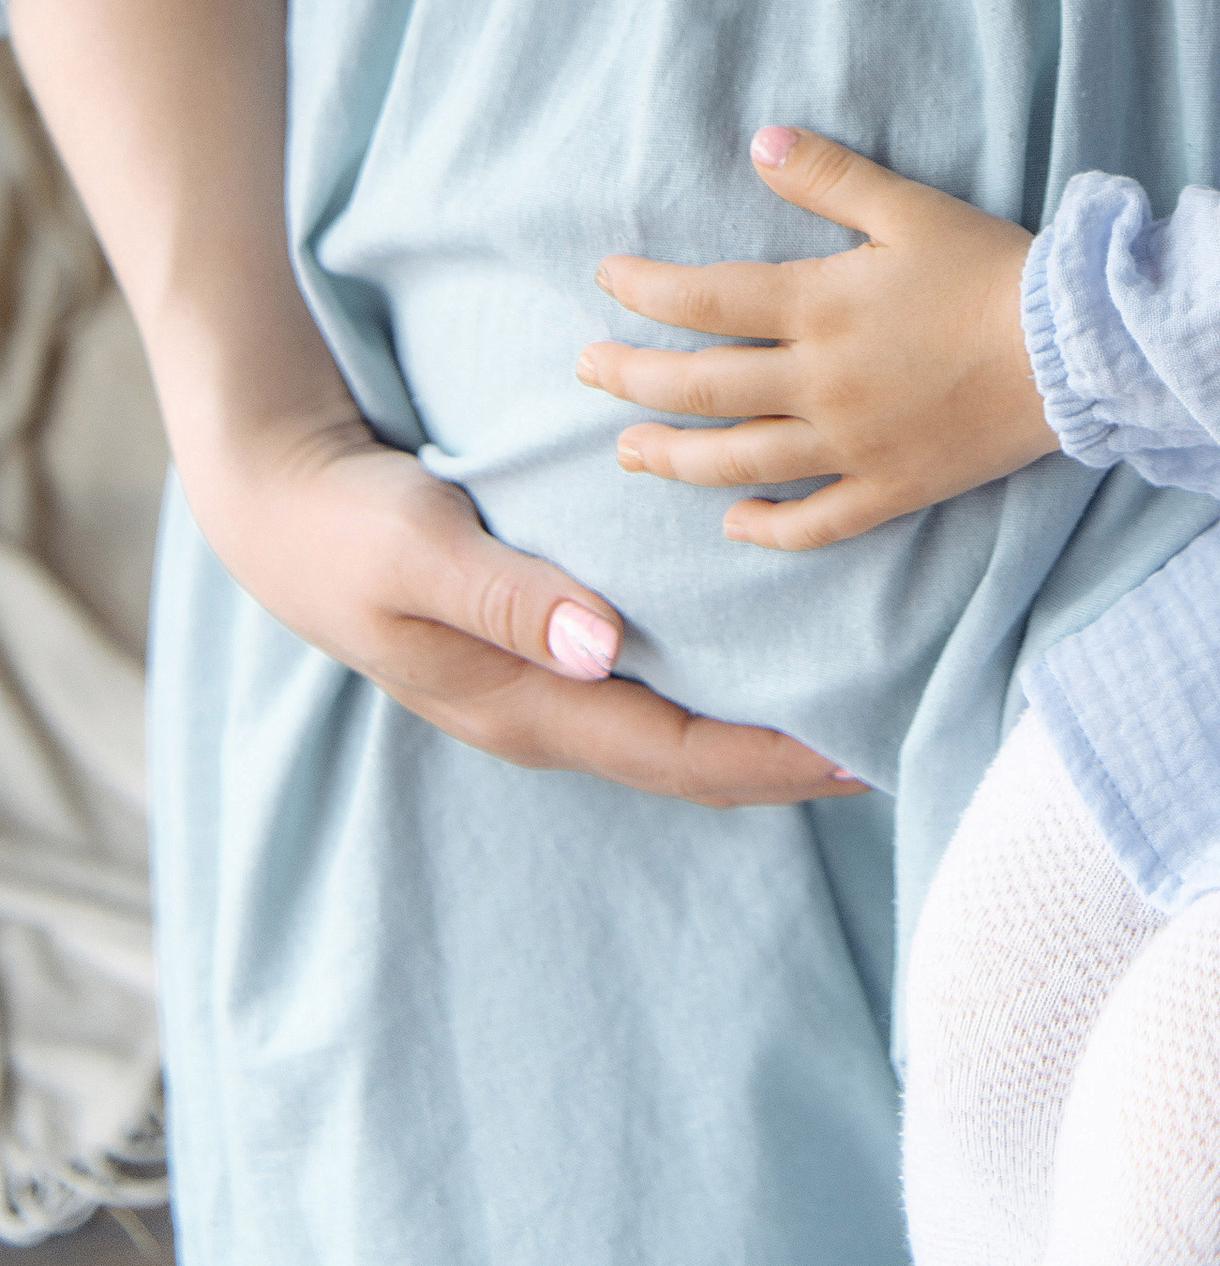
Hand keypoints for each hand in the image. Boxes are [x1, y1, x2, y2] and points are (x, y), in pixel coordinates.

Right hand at [186, 407, 864, 805]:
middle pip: (691, 757)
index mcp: (525, 705)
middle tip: (892, 732)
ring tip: (854, 694)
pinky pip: (650, 680)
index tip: (860, 749)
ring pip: (675, 724)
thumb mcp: (423, 553)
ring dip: (759, 721)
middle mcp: (546, 710)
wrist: (281, 505)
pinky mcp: (543, 643)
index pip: (675, 754)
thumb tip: (604, 648)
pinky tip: (766, 641)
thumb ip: (510, 596)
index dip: (771, 760)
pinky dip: (716, 676)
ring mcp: (543, 682)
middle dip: (789, 757)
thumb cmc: (350, 527)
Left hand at [582, 127, 1059, 551]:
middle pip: (700, 387)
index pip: (704, 300)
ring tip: (629, 451)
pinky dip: (766, 526)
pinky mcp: (889, 489)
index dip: (644, 290)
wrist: (1073, 349)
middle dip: (632, 377)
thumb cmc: (991, 267)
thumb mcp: (909, 206)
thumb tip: (759, 141)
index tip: (605, 280)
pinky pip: (812, 521)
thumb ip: (829, 176)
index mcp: (819, 306)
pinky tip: (733, 522)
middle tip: (587, 367)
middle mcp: (819, 383)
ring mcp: (850, 445)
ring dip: (673, 456)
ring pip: (737, 461)